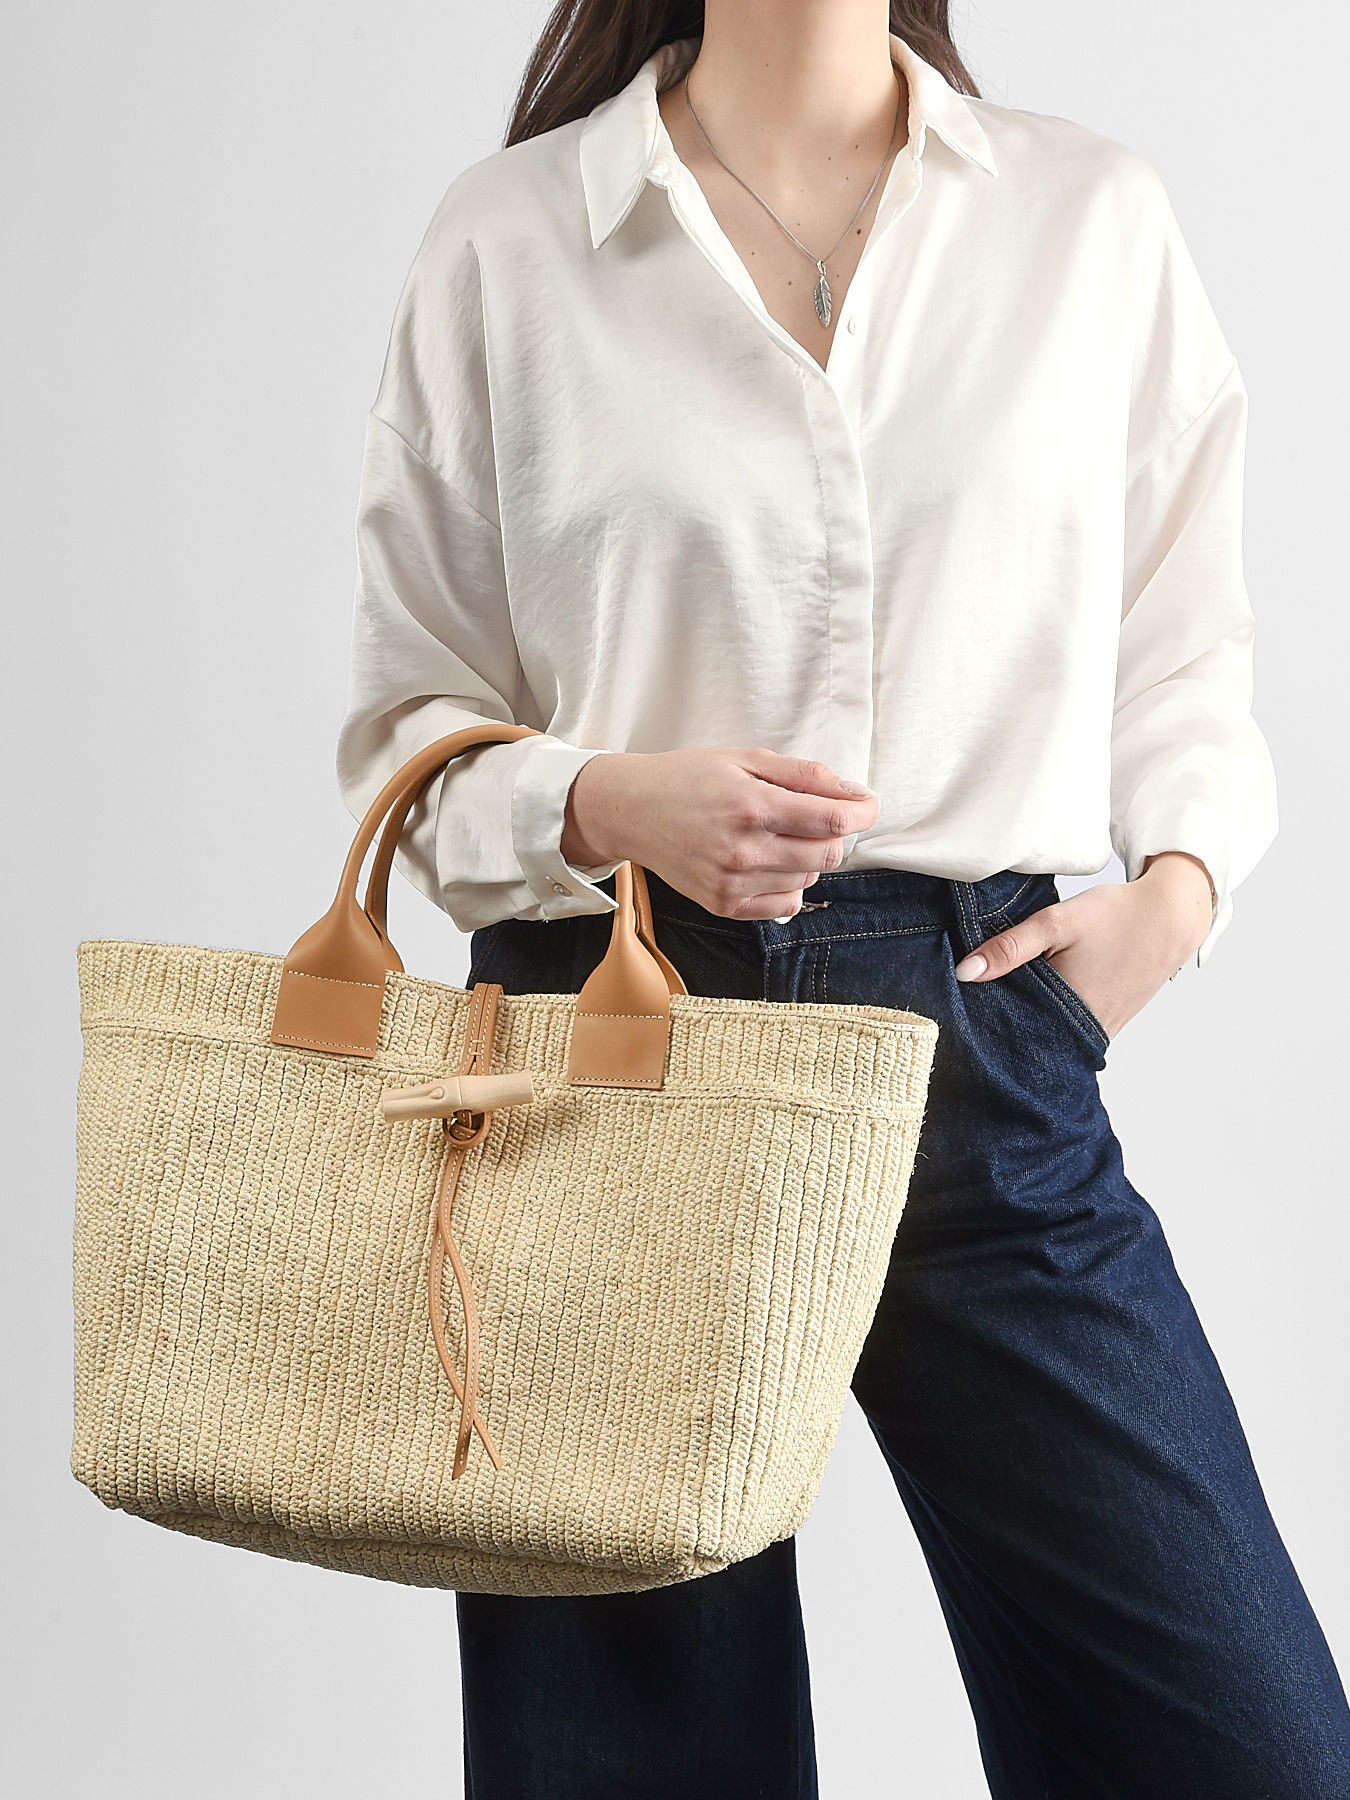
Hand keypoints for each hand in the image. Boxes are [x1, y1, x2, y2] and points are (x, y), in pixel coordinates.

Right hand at [561, 747, 879, 919]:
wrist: (630, 810)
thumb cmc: (687, 778)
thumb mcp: (745, 759)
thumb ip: (802, 774)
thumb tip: (850, 791)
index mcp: (751, 806)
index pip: (831, 821)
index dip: (861, 812)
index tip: (867, 805)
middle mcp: (743, 850)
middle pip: (827, 854)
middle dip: (834, 833)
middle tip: (820, 815)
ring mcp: (732, 883)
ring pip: (808, 878)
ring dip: (808, 855)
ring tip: (779, 833)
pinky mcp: (723, 905)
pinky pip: (784, 903)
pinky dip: (790, 882)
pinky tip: (770, 860)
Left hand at [950, 852, 1216, 1040]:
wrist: (1171, 917)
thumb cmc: (1116, 916)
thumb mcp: (1057, 922)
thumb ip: (1010, 947)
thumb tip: (965, 973)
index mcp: (1067, 1010)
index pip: (1010, 1031)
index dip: (983, 1021)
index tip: (961, 1011)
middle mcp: (1084, 1031)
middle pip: (1028, 1037)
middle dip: (1002, 1023)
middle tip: (976, 1005)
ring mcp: (1100, 1032)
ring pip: (1049, 1036)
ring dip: (1027, 1021)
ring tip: (1002, 1001)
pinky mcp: (1109, 1025)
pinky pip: (1069, 1032)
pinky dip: (1050, 1019)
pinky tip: (1037, 1000)